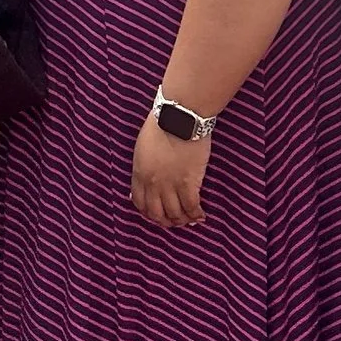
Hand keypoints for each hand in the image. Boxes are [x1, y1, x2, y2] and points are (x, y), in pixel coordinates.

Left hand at [130, 109, 209, 229]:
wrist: (178, 119)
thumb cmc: (161, 126)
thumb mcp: (142, 148)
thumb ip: (142, 166)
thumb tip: (143, 179)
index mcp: (139, 173)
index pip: (139, 202)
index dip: (148, 212)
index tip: (156, 215)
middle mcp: (153, 183)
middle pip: (156, 212)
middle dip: (165, 221)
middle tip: (173, 221)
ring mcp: (170, 184)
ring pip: (174, 213)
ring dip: (181, 220)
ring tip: (188, 219)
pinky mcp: (188, 182)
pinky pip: (191, 206)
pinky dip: (196, 214)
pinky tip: (201, 216)